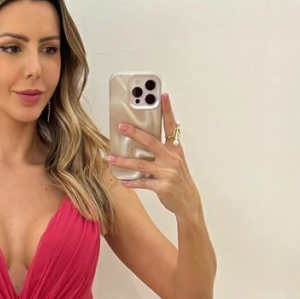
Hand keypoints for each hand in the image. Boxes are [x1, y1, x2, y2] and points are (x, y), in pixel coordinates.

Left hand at [106, 92, 201, 215]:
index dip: (167, 110)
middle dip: (135, 133)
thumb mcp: (176, 161)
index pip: (171, 126)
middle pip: (151, 142)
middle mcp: (172, 159)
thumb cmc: (180, 180)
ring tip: (110, 158)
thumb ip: (164, 150)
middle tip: (121, 126)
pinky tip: (122, 180)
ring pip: (141, 164)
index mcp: (175, 150)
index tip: (162, 96)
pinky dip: (131, 182)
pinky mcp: (161, 187)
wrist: (188, 202)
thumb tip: (147, 139)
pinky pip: (142, 182)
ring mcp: (167, 173)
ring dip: (124, 161)